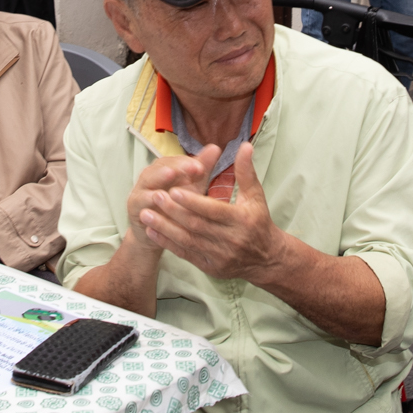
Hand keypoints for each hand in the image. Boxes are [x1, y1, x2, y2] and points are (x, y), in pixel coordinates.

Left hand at [138, 142, 292, 284]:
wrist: (266, 259)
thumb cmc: (258, 221)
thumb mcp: (255, 196)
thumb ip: (246, 171)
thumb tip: (245, 145)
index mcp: (241, 220)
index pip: (212, 210)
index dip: (192, 201)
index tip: (173, 189)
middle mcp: (230, 240)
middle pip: (196, 225)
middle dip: (173, 211)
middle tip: (154, 195)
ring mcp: (219, 256)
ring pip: (187, 240)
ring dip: (164, 227)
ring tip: (145, 214)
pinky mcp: (210, 267)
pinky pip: (185, 254)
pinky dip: (168, 243)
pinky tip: (152, 231)